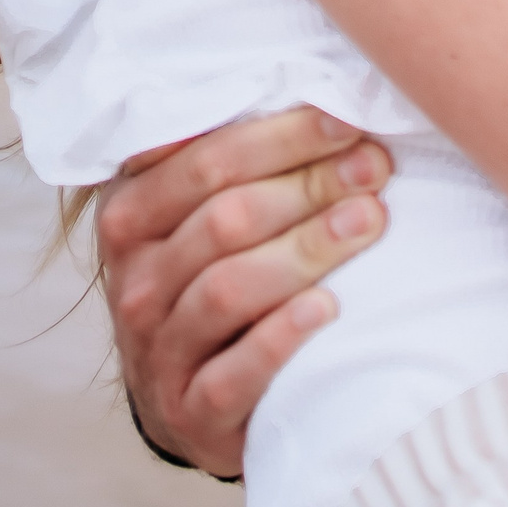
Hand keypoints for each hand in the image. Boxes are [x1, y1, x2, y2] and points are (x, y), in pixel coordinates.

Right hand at [95, 107, 394, 478]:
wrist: (194, 400)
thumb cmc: (221, 278)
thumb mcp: (210, 215)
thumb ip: (240, 162)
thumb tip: (328, 95)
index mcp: (134, 215)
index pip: (204, 161)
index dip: (283, 137)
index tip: (350, 121)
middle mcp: (135, 280)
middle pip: (224, 219)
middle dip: (307, 186)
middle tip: (374, 169)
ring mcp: (157, 349)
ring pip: (227, 288)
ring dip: (305, 249)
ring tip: (367, 222)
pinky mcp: (189, 412)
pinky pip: (230, 375)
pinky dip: (280, 338)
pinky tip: (327, 308)